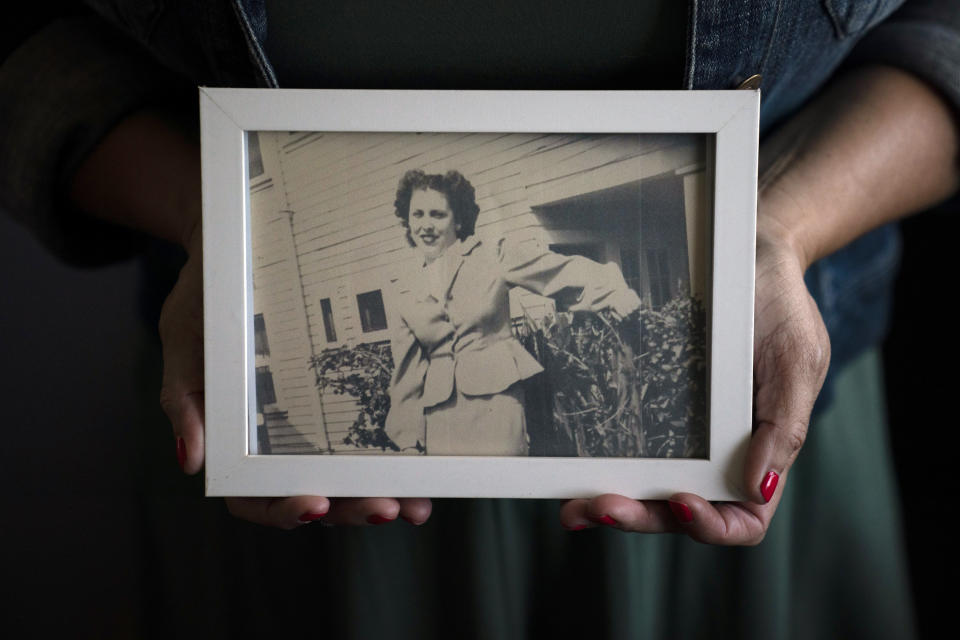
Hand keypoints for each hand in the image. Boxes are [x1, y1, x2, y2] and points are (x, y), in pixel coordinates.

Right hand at [158, 223, 432, 528]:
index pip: (251, 495)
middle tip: (386, 507)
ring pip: (344, 478)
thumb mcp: (184, 342)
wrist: (236, 249)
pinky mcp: (341, 400)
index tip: (313, 504)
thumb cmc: (204, 299)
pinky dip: (392, 460)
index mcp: (233, 440)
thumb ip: (186, 401)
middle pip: (311, 493)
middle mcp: (276, 442)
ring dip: (378, 494)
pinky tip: (420, 472)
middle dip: (348, 507)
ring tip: (414, 505)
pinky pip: (367, 439)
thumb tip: (192, 461)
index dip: (281, 508)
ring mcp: (312, 426)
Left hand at [558, 220, 829, 543]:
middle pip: (679, 511)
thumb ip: (784, 426)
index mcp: (762, 453)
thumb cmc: (783, 309)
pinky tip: (566, 469)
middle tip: (603, 506)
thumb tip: (759, 488)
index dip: (712, 526)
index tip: (683, 500)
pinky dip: (596, 463)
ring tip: (574, 505)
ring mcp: (680, 433)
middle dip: (641, 517)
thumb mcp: (798, 361)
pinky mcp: (650, 404)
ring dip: (611, 502)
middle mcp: (717, 453)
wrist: (747, 256)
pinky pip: (624, 443)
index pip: (743, 518)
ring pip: (646, 487)